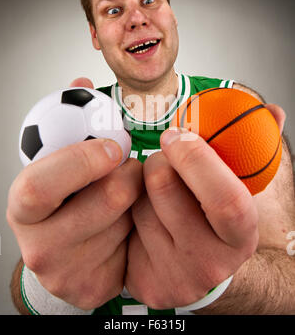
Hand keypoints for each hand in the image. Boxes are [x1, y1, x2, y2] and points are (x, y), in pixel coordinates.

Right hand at [7, 78, 142, 309]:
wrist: (64, 246)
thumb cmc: (66, 195)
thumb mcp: (62, 158)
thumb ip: (72, 121)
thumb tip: (82, 85)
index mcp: (24, 205)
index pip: (41, 185)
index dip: (83, 160)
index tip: (115, 146)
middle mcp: (38, 244)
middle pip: (104, 201)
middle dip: (129, 176)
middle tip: (132, 167)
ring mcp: (65, 273)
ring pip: (126, 223)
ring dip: (137, 201)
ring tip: (127, 196)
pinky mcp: (93, 288)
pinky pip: (135, 251)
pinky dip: (140, 229)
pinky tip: (128, 224)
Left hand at [126, 103, 284, 309]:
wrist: (201, 266)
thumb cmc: (217, 217)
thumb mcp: (238, 187)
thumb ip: (252, 149)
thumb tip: (274, 111)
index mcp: (241, 235)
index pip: (225, 199)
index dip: (196, 159)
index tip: (176, 135)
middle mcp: (210, 262)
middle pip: (164, 187)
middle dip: (158, 160)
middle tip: (164, 157)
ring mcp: (175, 277)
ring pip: (137, 203)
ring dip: (140, 186)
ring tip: (157, 193)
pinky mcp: (144, 282)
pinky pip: (120, 224)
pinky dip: (125, 207)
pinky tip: (141, 215)